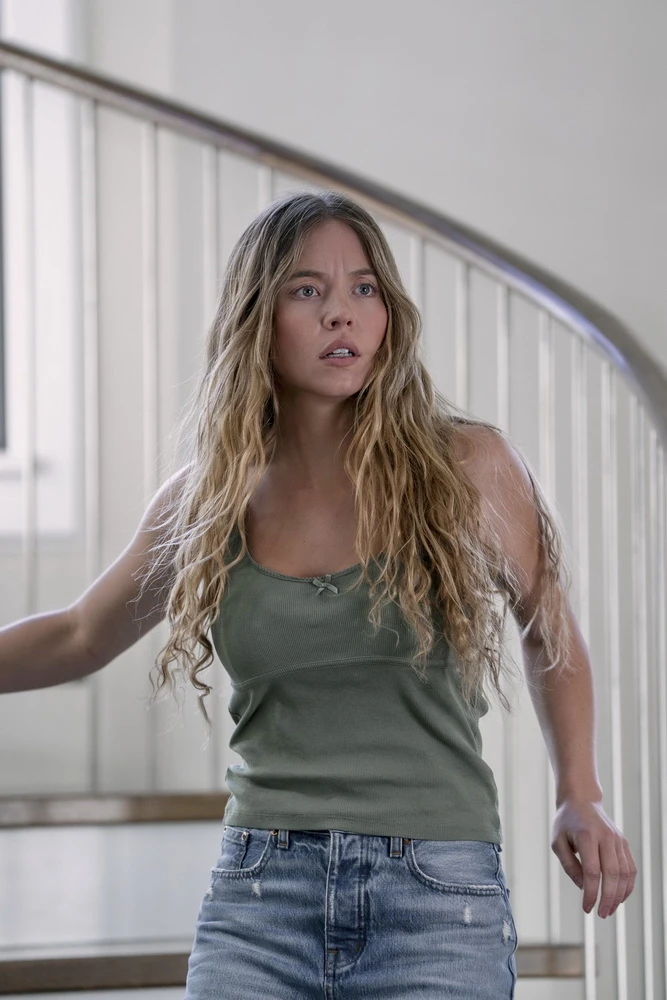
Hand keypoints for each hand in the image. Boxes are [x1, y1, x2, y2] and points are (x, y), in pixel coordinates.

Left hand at [551, 798, 636, 917]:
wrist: (581, 800)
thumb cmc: (566, 823)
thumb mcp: (557, 842)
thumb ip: (569, 866)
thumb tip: (584, 887)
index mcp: (586, 836)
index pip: (592, 871)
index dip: (591, 893)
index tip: (587, 908)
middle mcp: (606, 837)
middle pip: (612, 874)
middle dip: (608, 898)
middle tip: (601, 914)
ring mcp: (617, 839)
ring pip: (625, 873)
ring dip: (620, 895)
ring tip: (610, 909)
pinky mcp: (624, 843)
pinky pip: (631, 868)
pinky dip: (628, 885)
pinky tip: (620, 897)